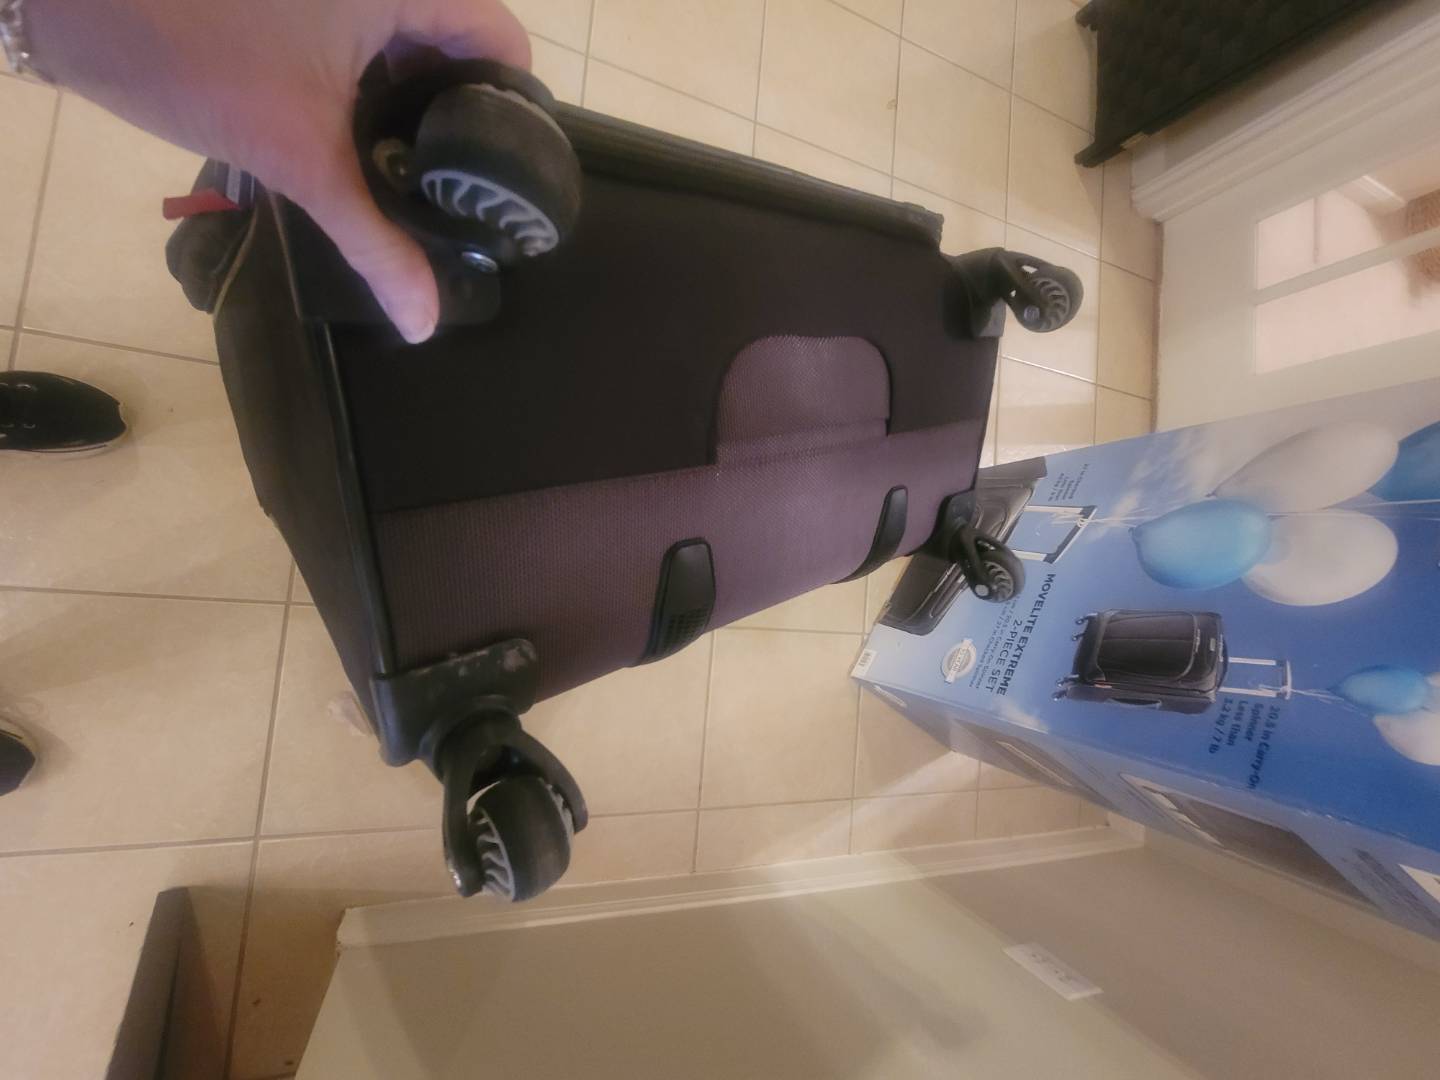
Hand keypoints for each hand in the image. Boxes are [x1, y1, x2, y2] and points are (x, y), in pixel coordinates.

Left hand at [28, 0, 531, 342]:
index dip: (512, 112)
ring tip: (416, 187)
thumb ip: (373, 239)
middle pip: (457, 49)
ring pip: (406, 50)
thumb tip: (425, 322)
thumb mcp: (300, 155)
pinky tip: (361, 152)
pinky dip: (369, 97)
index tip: (502, 181)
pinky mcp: (301, 8)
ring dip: (410, 115)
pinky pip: (362, 48)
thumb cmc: (195, 58)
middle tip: (458, 198)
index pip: (501, 42)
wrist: (69, 6)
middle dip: (458, 123)